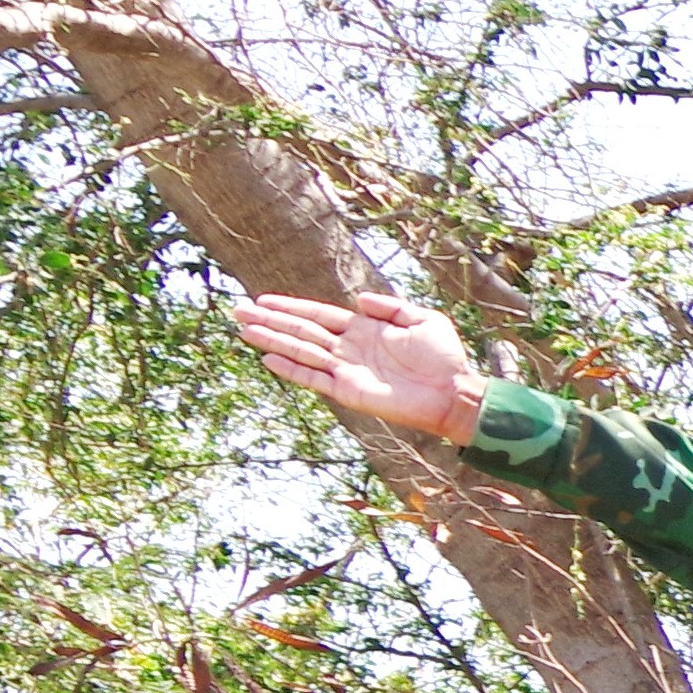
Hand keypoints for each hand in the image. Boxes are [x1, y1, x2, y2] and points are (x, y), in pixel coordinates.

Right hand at [230, 282, 492, 441]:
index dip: (292, 307)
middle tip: (238, 311)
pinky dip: (292, 369)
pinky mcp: (349, 391)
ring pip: (301, 351)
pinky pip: (314, 378)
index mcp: (364, 330)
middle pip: (302, 331)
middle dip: (271, 320)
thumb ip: (390, 308)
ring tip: (245, 330)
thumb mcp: (422, 320)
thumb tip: (357, 299)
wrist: (454, 393)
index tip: (263, 299)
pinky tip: (269, 358)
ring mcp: (347, 370)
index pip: (319, 315)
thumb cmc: (444, 358)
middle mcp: (350, 349)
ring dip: (273, 340)